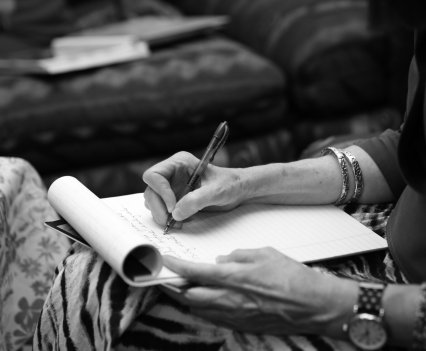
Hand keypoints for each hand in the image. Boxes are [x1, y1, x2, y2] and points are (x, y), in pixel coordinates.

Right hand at [142, 151, 245, 224]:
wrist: (238, 191)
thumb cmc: (230, 184)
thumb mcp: (217, 191)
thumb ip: (197, 200)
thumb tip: (176, 213)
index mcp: (179, 163)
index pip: (154, 175)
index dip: (160, 192)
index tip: (173, 206)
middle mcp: (172, 174)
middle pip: (150, 190)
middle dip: (158, 207)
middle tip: (169, 221)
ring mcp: (172, 187)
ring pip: (153, 201)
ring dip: (160, 214)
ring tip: (176, 223)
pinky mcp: (175, 200)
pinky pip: (162, 210)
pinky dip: (167, 219)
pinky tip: (180, 222)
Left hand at [161, 247, 356, 336]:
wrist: (314, 305)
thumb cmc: (292, 276)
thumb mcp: (264, 253)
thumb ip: (238, 255)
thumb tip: (222, 259)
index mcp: (235, 277)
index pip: (196, 272)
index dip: (177, 267)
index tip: (165, 261)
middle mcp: (230, 299)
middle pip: (190, 296)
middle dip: (174, 286)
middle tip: (167, 276)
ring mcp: (235, 316)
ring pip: (199, 309)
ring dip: (187, 298)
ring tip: (183, 287)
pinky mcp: (242, 326)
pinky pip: (214, 318)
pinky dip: (203, 308)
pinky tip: (205, 300)